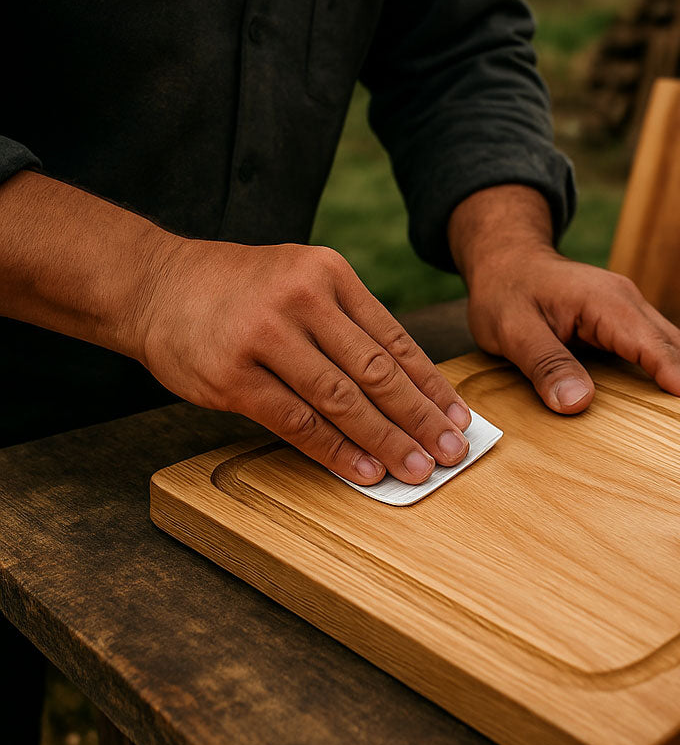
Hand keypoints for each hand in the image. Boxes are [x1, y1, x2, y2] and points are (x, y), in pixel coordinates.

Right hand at [134, 239, 471, 483]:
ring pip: (342, 399)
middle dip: (421, 418)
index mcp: (329, 273)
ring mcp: (266, 336)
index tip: (459, 417)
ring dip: (386, 440)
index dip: (431, 384)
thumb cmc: (240, 290)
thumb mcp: (300, 279)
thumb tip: (406, 387)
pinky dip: (335, 451)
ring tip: (417, 469)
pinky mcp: (233, 376)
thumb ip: (347, 321)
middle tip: (452, 452)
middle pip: (377, 371)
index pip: (395, 338)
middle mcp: (303, 298)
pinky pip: (296, 421)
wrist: (155, 284)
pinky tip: (363, 470)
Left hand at [449, 185, 679, 413]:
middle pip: (675, 345)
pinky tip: (678, 395)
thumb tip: (578, 403)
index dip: (678, 380)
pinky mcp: (622, 317)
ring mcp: (627, 307)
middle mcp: (626, 301)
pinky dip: (673, 368)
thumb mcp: (513, 329)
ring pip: (672, 343)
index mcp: (605, 302)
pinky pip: (656, 344)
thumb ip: (545, 363)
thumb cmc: (506, 291)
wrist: (506, 258)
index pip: (652, 346)